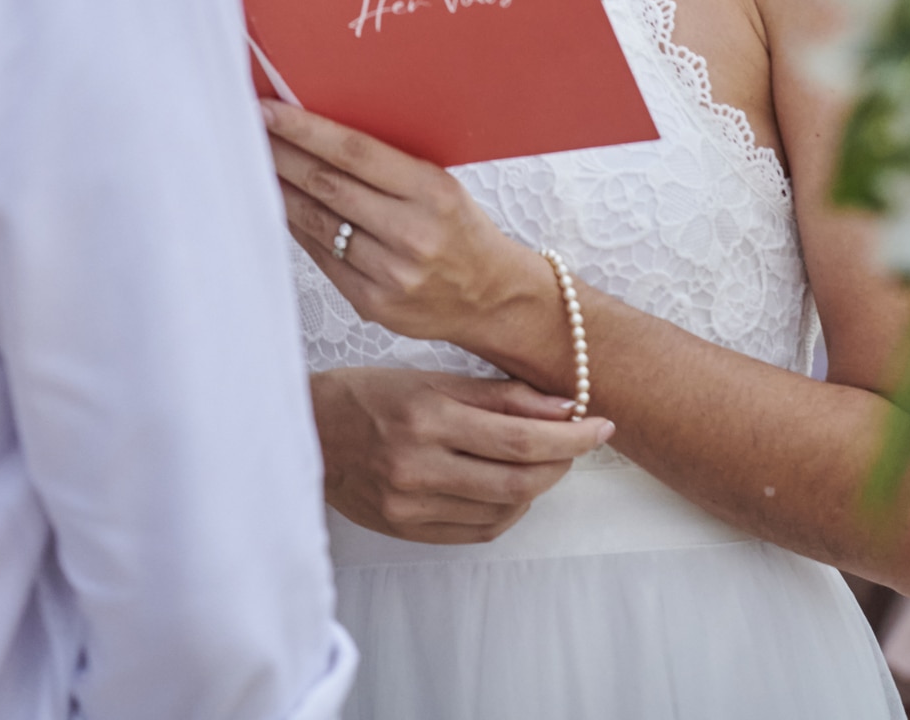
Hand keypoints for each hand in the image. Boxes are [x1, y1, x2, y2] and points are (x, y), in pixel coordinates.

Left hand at [263, 100, 557, 364]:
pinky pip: (321, 256)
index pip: (355, 152)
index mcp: (432, 191)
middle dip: (280, 154)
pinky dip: (296, 227)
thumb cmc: (460, 228)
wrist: (491, 297)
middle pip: (327, 185)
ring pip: (316, 222)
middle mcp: (412, 233)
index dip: (305, 129)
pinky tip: (280, 205)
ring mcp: (391, 273)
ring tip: (254, 163)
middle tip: (246, 129)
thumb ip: (386, 165)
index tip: (268, 110)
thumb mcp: (439, 185)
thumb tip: (317, 133)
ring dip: (279, 189)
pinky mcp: (373, 303)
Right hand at [312, 368, 614, 545]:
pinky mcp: (408, 531)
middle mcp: (420, 466)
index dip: (571, 436)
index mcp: (428, 417)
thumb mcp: (430, 379)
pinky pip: (478, 530)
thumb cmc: (369, 395)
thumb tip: (561, 405)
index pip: (521, 437)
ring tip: (545, 460)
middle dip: (564, 461)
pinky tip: (510, 487)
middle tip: (582, 443)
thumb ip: (497, 395)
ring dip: (537, 485)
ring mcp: (413, 505)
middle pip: (519, 478)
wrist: (309, 433)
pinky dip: (507, 510)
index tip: (600, 424)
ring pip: (504, 507)